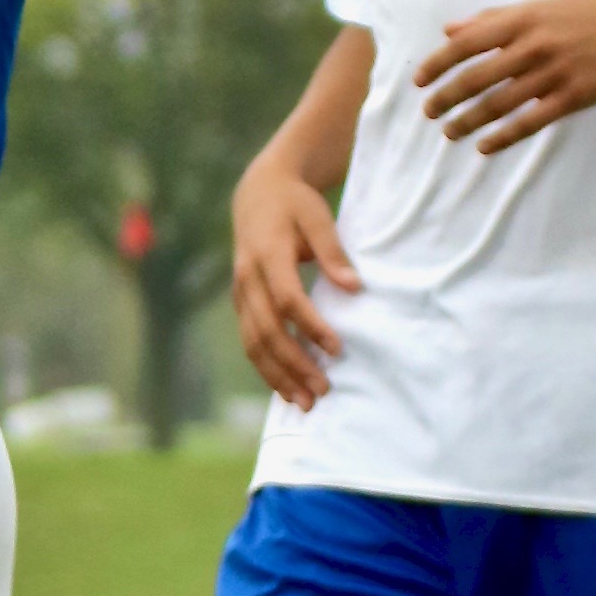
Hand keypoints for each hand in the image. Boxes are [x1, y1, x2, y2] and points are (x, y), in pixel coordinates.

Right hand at [230, 152, 360, 407]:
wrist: (258, 193)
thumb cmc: (295, 204)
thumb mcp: (318, 216)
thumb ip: (333, 251)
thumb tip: (354, 287)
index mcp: (267, 254)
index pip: (287, 299)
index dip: (311, 326)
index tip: (337, 349)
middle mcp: (247, 278)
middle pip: (267, 330)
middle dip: (294, 364)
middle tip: (322, 391)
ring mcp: (240, 293)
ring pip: (253, 343)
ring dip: (277, 375)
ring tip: (303, 402)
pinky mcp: (241, 303)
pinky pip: (250, 341)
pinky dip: (266, 368)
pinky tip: (286, 387)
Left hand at [416, 0, 595, 152]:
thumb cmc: (589, 11)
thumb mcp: (540, 5)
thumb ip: (493, 18)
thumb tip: (449, 30)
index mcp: (522, 19)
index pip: (466, 43)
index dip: (437, 63)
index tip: (419, 80)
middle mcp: (533, 45)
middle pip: (477, 77)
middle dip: (447, 97)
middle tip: (429, 112)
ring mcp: (554, 73)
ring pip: (499, 103)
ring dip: (469, 121)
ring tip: (450, 132)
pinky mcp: (573, 96)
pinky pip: (530, 121)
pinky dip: (503, 136)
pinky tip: (485, 146)